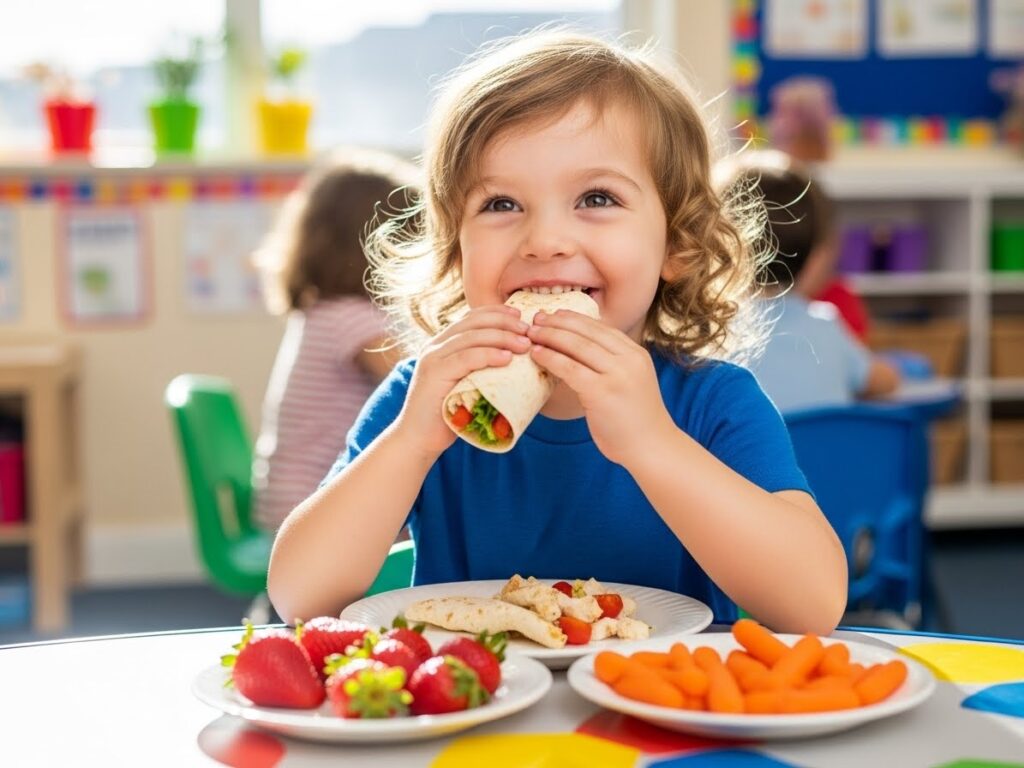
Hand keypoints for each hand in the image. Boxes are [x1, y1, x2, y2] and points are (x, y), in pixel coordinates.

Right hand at [393, 305, 530, 459]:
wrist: (419, 439)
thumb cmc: (447, 415)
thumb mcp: (466, 384)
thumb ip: (480, 370)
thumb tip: (515, 363)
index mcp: (442, 344)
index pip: (471, 318)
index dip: (497, 313)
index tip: (521, 317)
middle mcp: (435, 346)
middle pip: (474, 322)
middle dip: (504, 323)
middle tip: (529, 331)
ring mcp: (433, 359)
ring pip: (472, 337)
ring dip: (502, 337)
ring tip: (525, 345)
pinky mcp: (434, 374)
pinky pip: (466, 358)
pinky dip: (488, 355)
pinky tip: (507, 358)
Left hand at [527, 310, 674, 465]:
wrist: (652, 448)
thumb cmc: (636, 421)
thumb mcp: (630, 383)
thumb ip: (610, 366)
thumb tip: (576, 355)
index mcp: (636, 354)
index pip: (601, 327)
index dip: (574, 319)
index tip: (554, 314)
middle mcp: (629, 359)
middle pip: (587, 332)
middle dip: (558, 322)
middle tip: (535, 318)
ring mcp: (617, 375)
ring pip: (577, 346)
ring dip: (550, 336)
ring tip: (531, 333)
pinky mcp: (602, 392)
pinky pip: (569, 368)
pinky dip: (550, 358)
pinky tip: (537, 354)